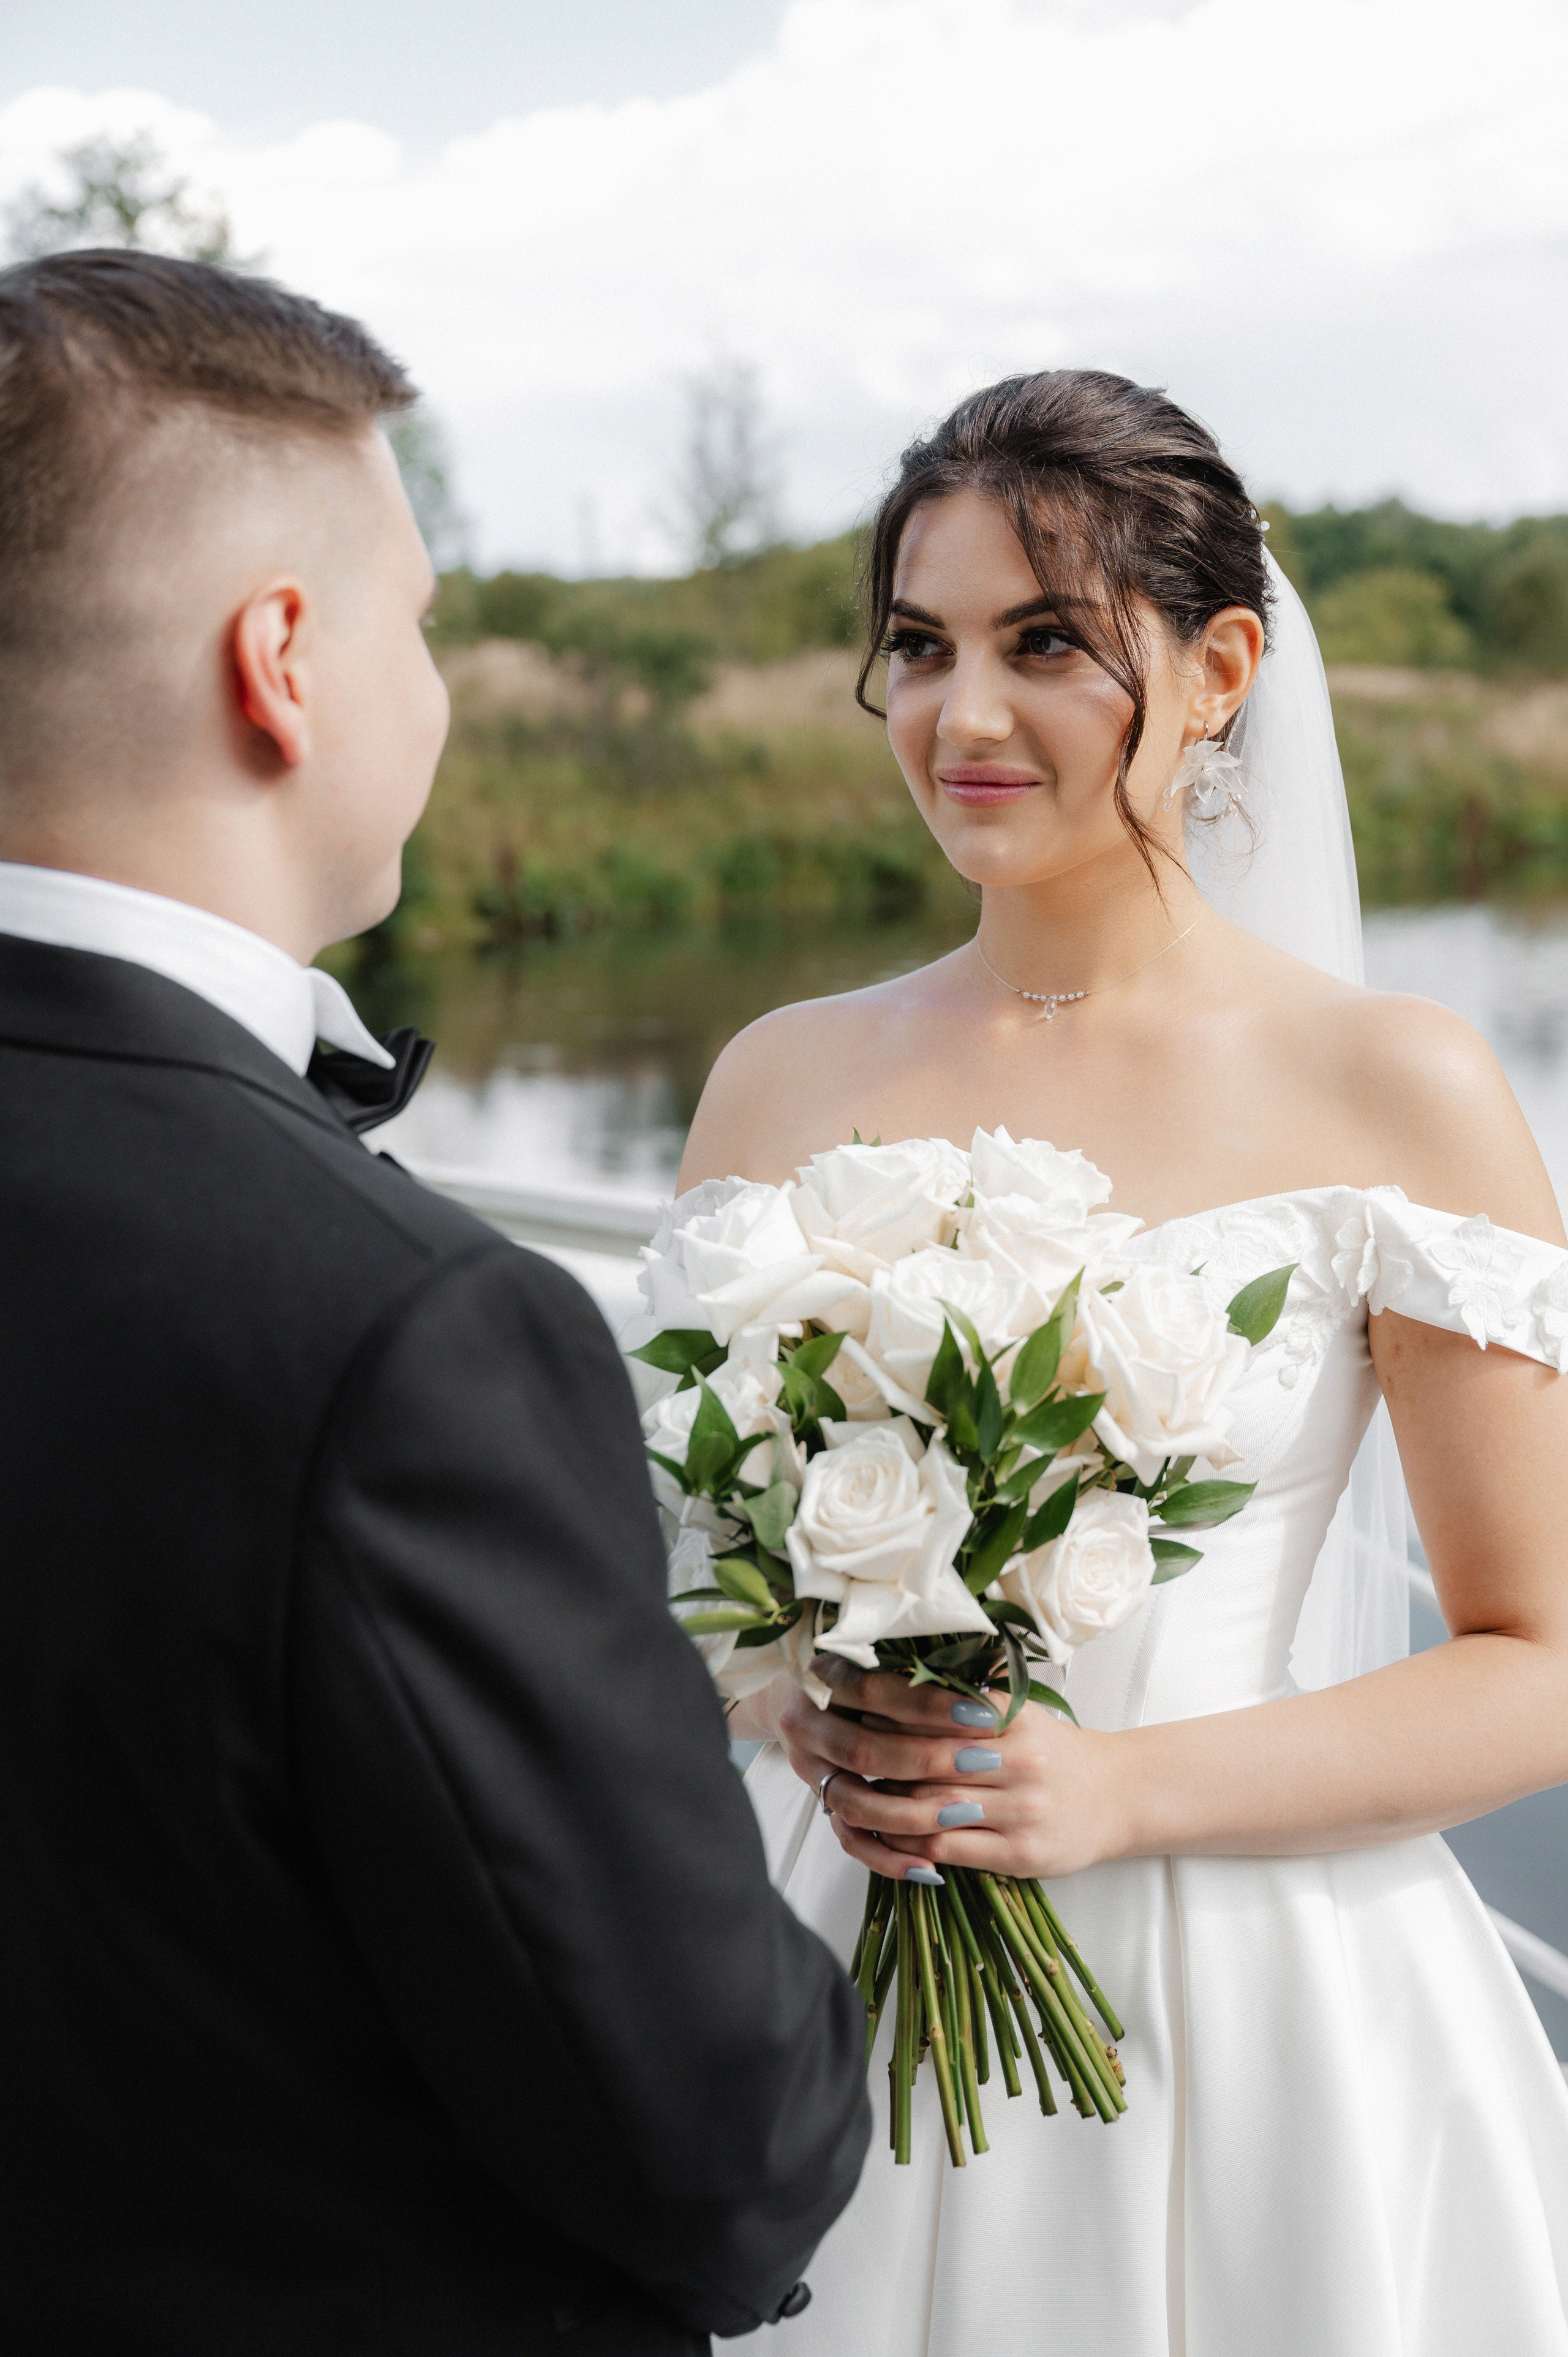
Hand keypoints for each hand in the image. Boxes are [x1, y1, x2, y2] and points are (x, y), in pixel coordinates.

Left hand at [777, 1657, 1125, 1882]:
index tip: (827, 1677)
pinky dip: (905, 1847)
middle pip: (918, 1756)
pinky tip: (878, 1836)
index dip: (871, 1689)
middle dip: (860, 1751)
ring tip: (837, 1795)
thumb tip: (884, 1675)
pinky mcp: (1021, 1854)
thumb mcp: (1016, 1710)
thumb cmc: (1050, 1748)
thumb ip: (961, 1695)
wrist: (1117, 1795)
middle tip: (817, 1743)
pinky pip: (948, 1851)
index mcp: (1008, 1714)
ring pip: (926, 1809)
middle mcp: (1016, 1758)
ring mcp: (1020, 1809)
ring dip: (873, 1806)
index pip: (926, 1701)